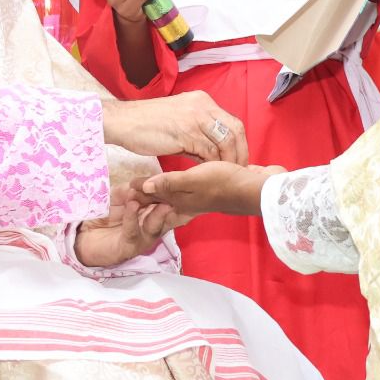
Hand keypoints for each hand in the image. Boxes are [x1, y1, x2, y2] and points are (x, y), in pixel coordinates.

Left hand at [74, 186, 182, 268]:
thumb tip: (141, 182)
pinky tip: (133, 205)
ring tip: (157, 198)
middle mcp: (152, 226)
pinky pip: (133, 231)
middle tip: (171, 187)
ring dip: (157, 212)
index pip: (166, 200)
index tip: (171, 176)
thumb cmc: (105, 215)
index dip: (170, 189)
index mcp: (152, 211)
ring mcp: (143, 238)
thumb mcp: (117, 197)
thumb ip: (129, 190)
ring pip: (155, 226)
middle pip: (167, 214)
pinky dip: (132, 217)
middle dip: (171, 201)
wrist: (86, 237)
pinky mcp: (130, 247)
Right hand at [101, 91, 247, 163]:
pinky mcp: (185, 133)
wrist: (123, 122)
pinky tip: (206, 174)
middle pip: (235, 131)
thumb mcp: (179, 122)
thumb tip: (212, 153)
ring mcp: (195, 118)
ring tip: (222, 176)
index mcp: (202, 100)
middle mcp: (202, 105)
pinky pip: (208, 152)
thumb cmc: (147, 124)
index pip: (232, 122)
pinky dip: (210, 165)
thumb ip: (198, 133)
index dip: (239, 144)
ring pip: (224, 143)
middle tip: (236, 171)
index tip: (238, 160)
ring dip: (226, 162)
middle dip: (239, 153)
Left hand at [136, 162, 282, 219]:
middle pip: (161, 200)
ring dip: (160, 191)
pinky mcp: (213, 187)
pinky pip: (189, 188)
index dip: (137, 193)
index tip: (121, 186)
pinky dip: (178, 185)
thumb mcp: (194, 182)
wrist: (259, 189)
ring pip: (174, 195)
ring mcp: (201, 195)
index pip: (153, 198)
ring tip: (147, 185)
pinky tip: (180, 178)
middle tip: (127, 187)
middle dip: (145, 196)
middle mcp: (188, 201)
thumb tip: (143, 187)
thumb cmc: (226, 184)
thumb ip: (170, 184)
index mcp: (181, 201)